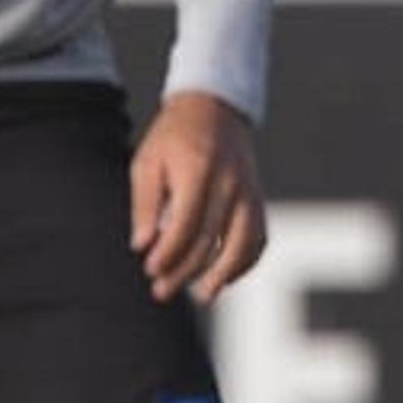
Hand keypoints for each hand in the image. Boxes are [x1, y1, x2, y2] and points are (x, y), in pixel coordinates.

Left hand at [129, 90, 267, 303]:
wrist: (213, 107)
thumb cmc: (172, 138)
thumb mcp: (147, 162)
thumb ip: (145, 204)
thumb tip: (142, 246)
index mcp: (198, 169)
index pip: (186, 223)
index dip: (168, 252)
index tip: (150, 270)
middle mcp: (229, 181)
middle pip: (210, 238)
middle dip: (185, 270)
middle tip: (161, 291)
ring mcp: (249, 190)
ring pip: (244, 242)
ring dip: (224, 274)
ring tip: (203, 295)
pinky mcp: (258, 197)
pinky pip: (259, 236)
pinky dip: (246, 261)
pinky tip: (226, 278)